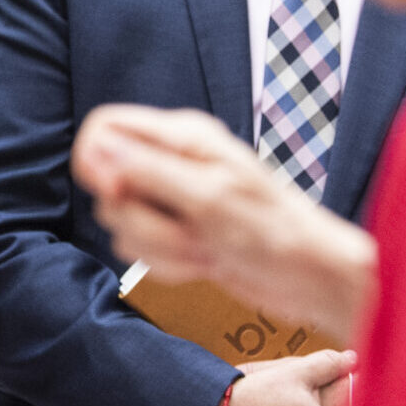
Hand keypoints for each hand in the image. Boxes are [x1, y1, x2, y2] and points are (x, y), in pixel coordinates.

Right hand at [74, 103, 376, 339]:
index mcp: (181, 137)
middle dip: (141, 220)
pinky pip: (142, 251)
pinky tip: (205, 262)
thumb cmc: (275, 232)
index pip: (103, 128)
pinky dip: (169, 265)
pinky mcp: (175, 235)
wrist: (310, 277)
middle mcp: (171, 162)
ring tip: (205, 247)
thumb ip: (149, 171)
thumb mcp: (207, 197)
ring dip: (160, 247)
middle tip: (188, 228)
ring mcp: (173, 200)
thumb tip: (99, 148)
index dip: (96, 162)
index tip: (117, 193)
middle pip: (107, 184)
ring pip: (122, 224)